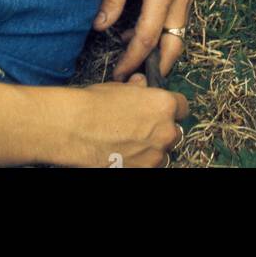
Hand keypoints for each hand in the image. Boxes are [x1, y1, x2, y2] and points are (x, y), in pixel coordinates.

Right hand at [59, 76, 189, 167]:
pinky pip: (148, 166)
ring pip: (162, 153)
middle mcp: (165, 132)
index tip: (160, 111)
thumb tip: (142, 84)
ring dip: (152, 149)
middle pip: (174, 132)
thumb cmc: (94, 105)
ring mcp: (154, 156)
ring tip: (131, 143)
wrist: (73, 129)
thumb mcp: (120, 88)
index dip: (170, 108)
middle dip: (162, 130)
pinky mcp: (141, 172)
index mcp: (164, 106)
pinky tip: (123, 154)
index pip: (182, 107)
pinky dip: (140, 161)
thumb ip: (139, 89)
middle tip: (142, 128)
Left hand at [93, 0, 192, 80]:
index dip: (133, 59)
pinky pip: (180, 21)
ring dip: (161, 51)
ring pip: (180, 35)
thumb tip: (100, 28)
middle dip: (157, 67)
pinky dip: (166, 34)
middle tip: (135, 81)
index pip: (148, 38)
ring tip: (134, 57)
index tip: (118, 74)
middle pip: (174, 45)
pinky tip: (143, 30)